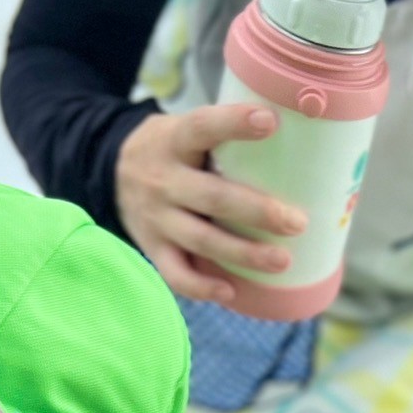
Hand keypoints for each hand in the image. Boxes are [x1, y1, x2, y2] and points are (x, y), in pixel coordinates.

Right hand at [114, 105, 305, 305]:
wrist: (111, 171)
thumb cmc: (174, 151)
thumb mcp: (186, 129)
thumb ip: (225, 136)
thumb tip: (300, 144)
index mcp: (174, 141)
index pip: (202, 127)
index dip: (234, 124)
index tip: (270, 121)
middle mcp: (163, 180)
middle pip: (212, 197)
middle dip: (257, 212)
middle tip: (297, 222)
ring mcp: (156, 218)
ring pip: (201, 240)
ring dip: (243, 254)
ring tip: (282, 262)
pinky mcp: (153, 248)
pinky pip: (176, 274)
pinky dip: (202, 287)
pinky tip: (232, 291)